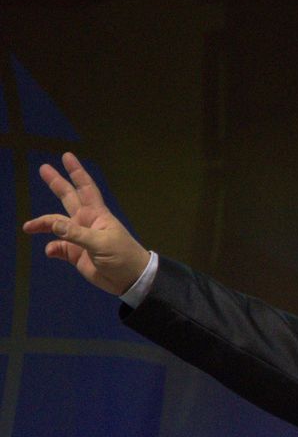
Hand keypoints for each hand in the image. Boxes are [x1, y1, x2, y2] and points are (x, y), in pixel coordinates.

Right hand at [22, 154, 150, 295]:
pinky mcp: (76, 254)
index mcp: (97, 214)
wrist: (129, 280)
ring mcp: (80, 238)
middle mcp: (86, 222)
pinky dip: (52, 248)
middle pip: (68, 198)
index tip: (67, 156)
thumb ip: (76, 234)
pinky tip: (50, 252)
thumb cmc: (122, 256)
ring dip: (43, 224)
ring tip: (28, 227)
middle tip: (43, 168)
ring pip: (56, 225)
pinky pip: (58, 247)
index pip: (85, 188)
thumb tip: (53, 224)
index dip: (77, 172)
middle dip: (57, 183)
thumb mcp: (101, 243)